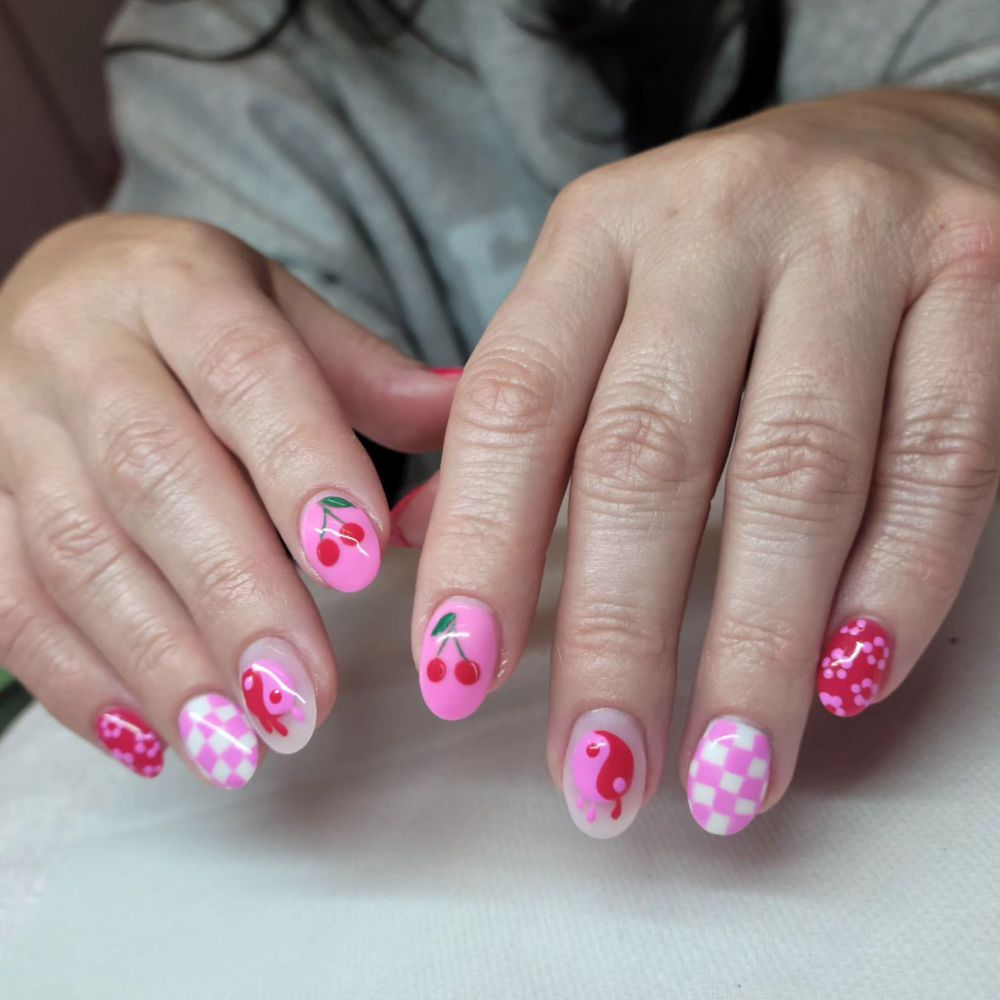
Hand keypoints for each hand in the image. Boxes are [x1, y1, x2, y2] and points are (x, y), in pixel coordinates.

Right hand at [0, 214, 454, 783]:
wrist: (62, 292)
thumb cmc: (194, 316)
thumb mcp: (280, 311)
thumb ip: (365, 374)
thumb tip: (464, 417)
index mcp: (176, 285)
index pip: (243, 371)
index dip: (301, 466)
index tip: (360, 566)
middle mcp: (78, 347)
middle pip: (153, 474)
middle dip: (235, 595)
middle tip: (303, 697)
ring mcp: (6, 425)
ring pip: (75, 548)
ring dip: (159, 658)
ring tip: (236, 742)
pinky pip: (5, 597)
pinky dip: (73, 679)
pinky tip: (146, 738)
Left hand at [411, 89, 999, 835]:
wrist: (899, 141)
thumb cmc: (727, 258)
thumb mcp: (604, 301)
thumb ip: (526, 418)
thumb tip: (422, 546)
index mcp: (598, 237)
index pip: (515, 403)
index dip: (481, 550)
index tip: (460, 683)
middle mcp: (714, 226)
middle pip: (648, 456)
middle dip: (614, 636)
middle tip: (599, 777)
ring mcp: (855, 242)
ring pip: (796, 473)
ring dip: (754, 648)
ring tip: (724, 777)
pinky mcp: (978, 270)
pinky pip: (941, 455)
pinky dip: (896, 583)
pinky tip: (846, 681)